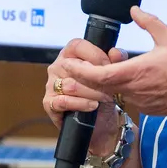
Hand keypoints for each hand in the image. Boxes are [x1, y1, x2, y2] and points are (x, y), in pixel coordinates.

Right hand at [44, 38, 129, 154]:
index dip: (95, 55)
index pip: (77, 45)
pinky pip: (63, 101)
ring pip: (70, 86)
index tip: (109, 66)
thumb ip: (117, 61)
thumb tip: (116, 52)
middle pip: (74, 68)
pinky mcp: (49, 103)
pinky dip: (80, 104)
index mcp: (70, 54)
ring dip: (92, 93)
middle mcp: (57, 66)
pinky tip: (93, 106)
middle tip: (112, 86)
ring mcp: (51, 85)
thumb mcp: (113, 75)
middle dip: (96, 78)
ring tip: (106, 98)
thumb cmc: (103, 93)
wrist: (100, 121)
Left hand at [55, 7, 166, 122]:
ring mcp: (138, 102)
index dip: (80, 71)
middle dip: (82, 77)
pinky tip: (118, 77)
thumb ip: (149, 22)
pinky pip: (124, 98)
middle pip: (98, 86)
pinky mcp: (145, 108)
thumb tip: (133, 9)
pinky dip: (116, 88)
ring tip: (95, 67)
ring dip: (100, 82)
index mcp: (136, 72)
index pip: (98, 76)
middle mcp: (133, 90)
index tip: (69, 63)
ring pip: (110, 92)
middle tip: (71, 65)